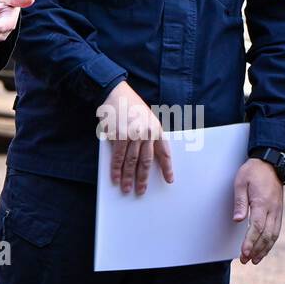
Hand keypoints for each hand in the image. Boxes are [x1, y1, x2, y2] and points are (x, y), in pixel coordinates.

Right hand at [97, 81, 172, 195]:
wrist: (115, 92)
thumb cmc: (130, 105)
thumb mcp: (146, 118)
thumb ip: (148, 135)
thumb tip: (144, 157)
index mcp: (156, 129)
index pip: (164, 152)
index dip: (167, 168)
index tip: (169, 180)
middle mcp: (146, 133)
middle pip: (146, 161)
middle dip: (143, 178)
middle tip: (141, 190)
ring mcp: (132, 135)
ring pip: (131, 162)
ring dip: (128, 177)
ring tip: (127, 188)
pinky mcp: (118, 135)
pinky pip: (118, 157)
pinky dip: (116, 169)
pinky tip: (115, 177)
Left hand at [233, 158, 283, 263]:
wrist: (271, 164)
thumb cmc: (253, 172)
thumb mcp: (241, 182)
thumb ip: (239, 202)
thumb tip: (237, 220)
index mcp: (262, 203)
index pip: (257, 227)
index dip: (250, 241)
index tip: (244, 252)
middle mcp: (273, 210)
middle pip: (266, 235)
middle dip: (256, 250)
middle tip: (246, 260)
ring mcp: (277, 212)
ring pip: (273, 235)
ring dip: (264, 249)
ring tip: (254, 260)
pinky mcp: (278, 212)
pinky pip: (276, 230)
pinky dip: (270, 242)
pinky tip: (264, 249)